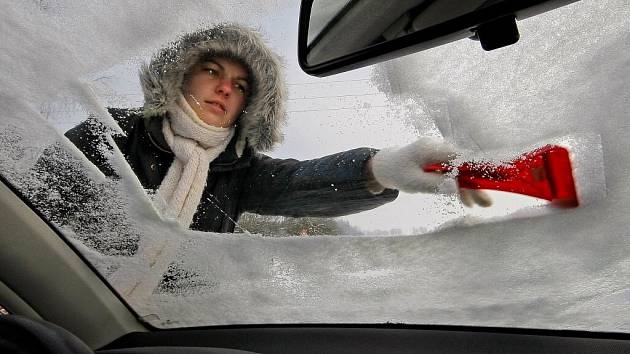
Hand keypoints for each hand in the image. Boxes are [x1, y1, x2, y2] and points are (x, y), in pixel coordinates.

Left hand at [369, 137, 492, 206]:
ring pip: (461, 171)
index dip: (478, 168)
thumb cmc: (398, 173)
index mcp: (431, 148)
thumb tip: (455, 187)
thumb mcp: (412, 182)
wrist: (387, 166)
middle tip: (488, 203)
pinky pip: (454, 173)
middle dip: (476, 184)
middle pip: (463, 166)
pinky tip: (467, 201)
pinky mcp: (441, 160)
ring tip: (482, 205)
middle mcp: (439, 147)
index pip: (460, 158)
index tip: (494, 178)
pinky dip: (460, 185)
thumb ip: (433, 184)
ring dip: (470, 187)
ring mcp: (441, 153)